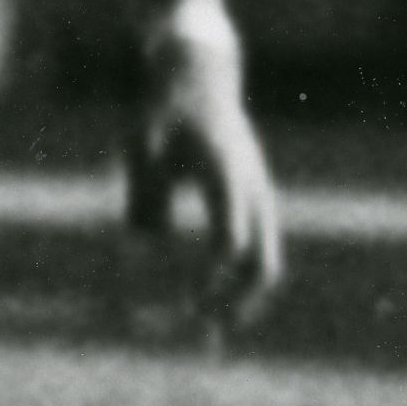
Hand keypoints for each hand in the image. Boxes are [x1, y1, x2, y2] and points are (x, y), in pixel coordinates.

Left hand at [126, 12, 283, 324]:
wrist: (200, 73)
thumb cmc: (163, 109)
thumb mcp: (140, 144)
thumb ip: (141, 196)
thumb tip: (144, 252)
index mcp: (225, 175)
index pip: (228, 243)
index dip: (208, 280)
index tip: (183, 305)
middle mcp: (252, 189)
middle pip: (261, 263)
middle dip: (235, 304)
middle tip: (201, 332)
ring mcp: (259, 195)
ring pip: (266, 262)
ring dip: (240, 300)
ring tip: (208, 331)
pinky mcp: (255, 200)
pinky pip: (257, 250)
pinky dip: (237, 281)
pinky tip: (208, 301)